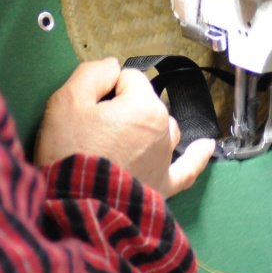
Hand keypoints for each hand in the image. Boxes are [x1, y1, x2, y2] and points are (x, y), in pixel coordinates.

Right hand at [34, 58, 213, 197]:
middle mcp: (163, 130)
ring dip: (148, 128)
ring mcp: (166, 159)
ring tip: (120, 140)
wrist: (74, 205)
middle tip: (94, 130)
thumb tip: (112, 67)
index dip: (105, 89)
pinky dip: (197, 156)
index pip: (128, 78)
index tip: (88, 108)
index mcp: (144, 106)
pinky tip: (205, 146)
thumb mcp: (67, 101)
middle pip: (146, 103)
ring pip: (164, 129)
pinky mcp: (163, 186)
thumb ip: (93, 73)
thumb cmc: (69, 153)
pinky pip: (187, 168)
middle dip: (124, 109)